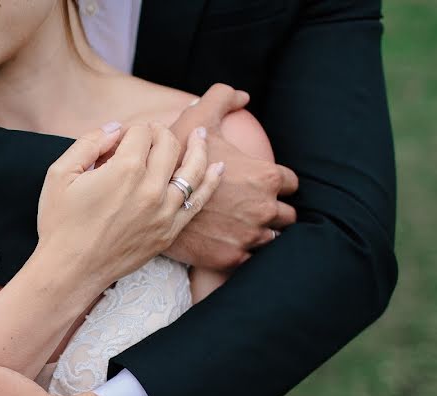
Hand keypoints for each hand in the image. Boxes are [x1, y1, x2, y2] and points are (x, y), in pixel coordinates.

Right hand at [36, 121, 223, 288]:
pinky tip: (218, 166)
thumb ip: (89, 142)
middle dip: (159, 134)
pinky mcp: (169, 232)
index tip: (118, 141)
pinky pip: (198, 201)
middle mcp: (150, 188)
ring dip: (197, 147)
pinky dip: (211, 181)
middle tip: (149, 137)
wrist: (70, 270)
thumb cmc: (60, 223)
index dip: (130, 130)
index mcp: (124, 169)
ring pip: (192, 168)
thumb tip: (116, 128)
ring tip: (201, 134)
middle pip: (168, 144)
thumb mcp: (60, 173)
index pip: (141, 131)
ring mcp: (164, 211)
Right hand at [166, 84, 298, 268]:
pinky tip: (226, 242)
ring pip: (271, 239)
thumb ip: (222, 98)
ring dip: (260, 232)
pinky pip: (250, 258)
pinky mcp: (232, 258)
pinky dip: (241, 251)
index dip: (276, 182)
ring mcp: (249, 237)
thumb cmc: (173, 159)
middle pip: (287, 215)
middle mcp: (264, 209)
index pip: (291, 183)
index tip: (259, 185)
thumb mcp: (197, 119)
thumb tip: (244, 95)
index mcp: (265, 177)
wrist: (146, 204)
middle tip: (250, 207)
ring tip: (238, 226)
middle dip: (273, 211)